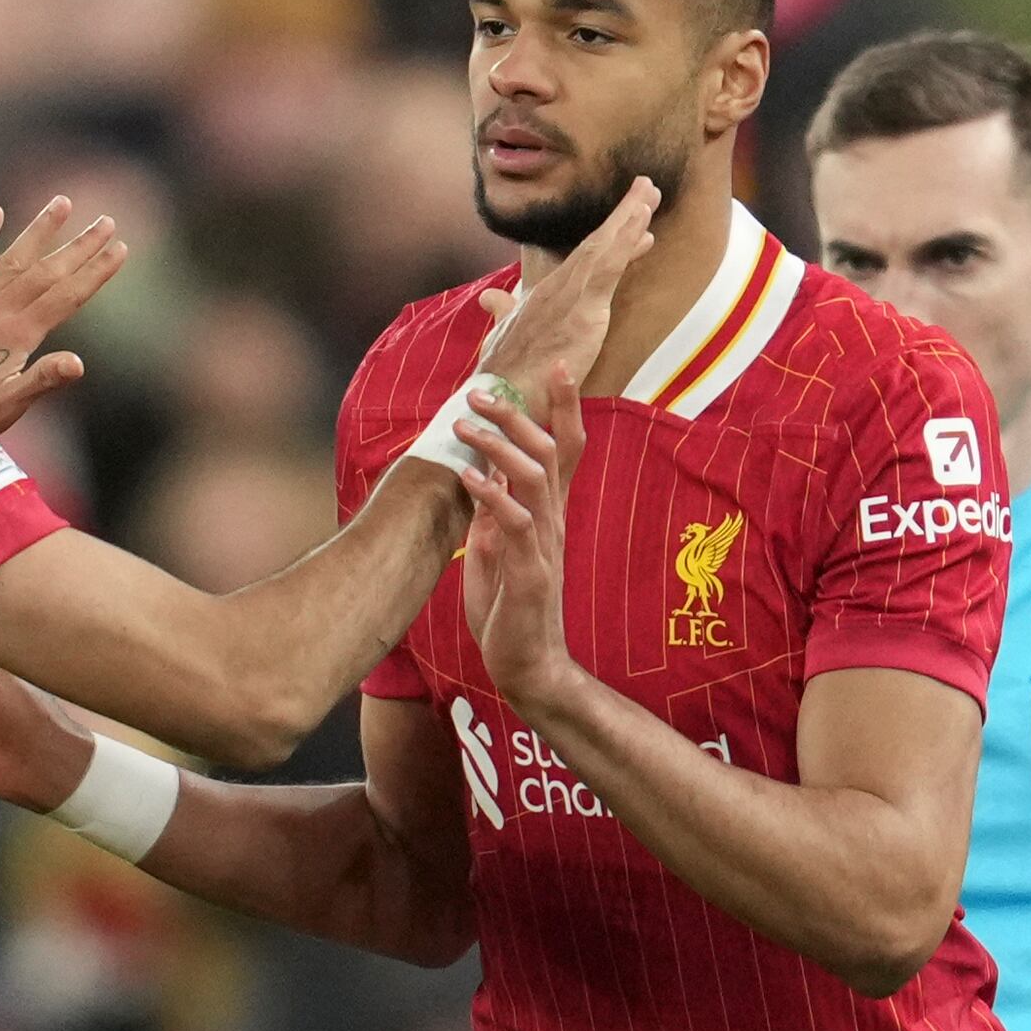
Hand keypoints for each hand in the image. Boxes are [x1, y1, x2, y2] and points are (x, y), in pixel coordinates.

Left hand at [0, 197, 127, 428]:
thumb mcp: (11, 404)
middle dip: (79, 245)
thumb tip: (78, 364)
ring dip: (40, 230)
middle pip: (47, 271)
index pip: (67, 296)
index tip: (120, 248)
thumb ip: (43, 380)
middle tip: (106, 221)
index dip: (96, 272)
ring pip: (14, 257)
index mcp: (18, 334)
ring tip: (61, 202)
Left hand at [457, 387, 579, 711]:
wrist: (527, 666)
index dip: (566, 406)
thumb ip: (495, 514)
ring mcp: (545, 546)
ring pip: (535, 478)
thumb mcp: (497, 550)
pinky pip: (517, 524)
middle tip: (477, 391)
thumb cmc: (511, 609)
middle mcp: (552, 522)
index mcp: (546, 514)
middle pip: (549, 450)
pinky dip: (492, 496)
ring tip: (464, 426)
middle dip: (517, 414)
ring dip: (500, 447)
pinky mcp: (532, 573)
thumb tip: (484, 478)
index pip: (566, 449)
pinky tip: (468, 477)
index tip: (557, 365)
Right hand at [470, 177, 658, 402]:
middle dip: (623, 216)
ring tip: (649, 191)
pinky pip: (609, 268)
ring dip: (628, 218)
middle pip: (595, 245)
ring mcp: (569, 295)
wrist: (499, 397)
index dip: (609, 241)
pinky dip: (626, 241)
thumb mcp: (504, 337)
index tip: (632, 222)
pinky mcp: (582, 309)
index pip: (583, 262)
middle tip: (647, 188)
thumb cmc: (501, 375)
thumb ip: (503, 314)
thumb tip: (490, 297)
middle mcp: (556, 288)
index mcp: (544, 296)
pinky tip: (641, 220)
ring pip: (604, 248)